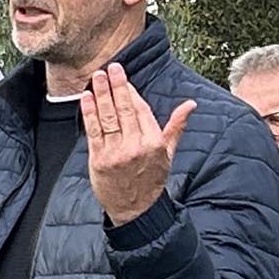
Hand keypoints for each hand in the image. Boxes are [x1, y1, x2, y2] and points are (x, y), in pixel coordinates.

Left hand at [82, 63, 195, 225]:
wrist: (136, 210)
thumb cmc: (152, 179)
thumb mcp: (168, 153)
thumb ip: (177, 126)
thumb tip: (191, 105)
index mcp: (154, 143)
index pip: (141, 110)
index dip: (130, 93)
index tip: (123, 78)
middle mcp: (136, 147)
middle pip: (124, 110)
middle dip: (116, 86)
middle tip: (111, 67)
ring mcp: (116, 154)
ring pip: (107, 118)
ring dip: (101, 94)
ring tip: (97, 76)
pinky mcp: (99, 160)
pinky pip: (93, 132)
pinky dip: (89, 113)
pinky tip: (87, 97)